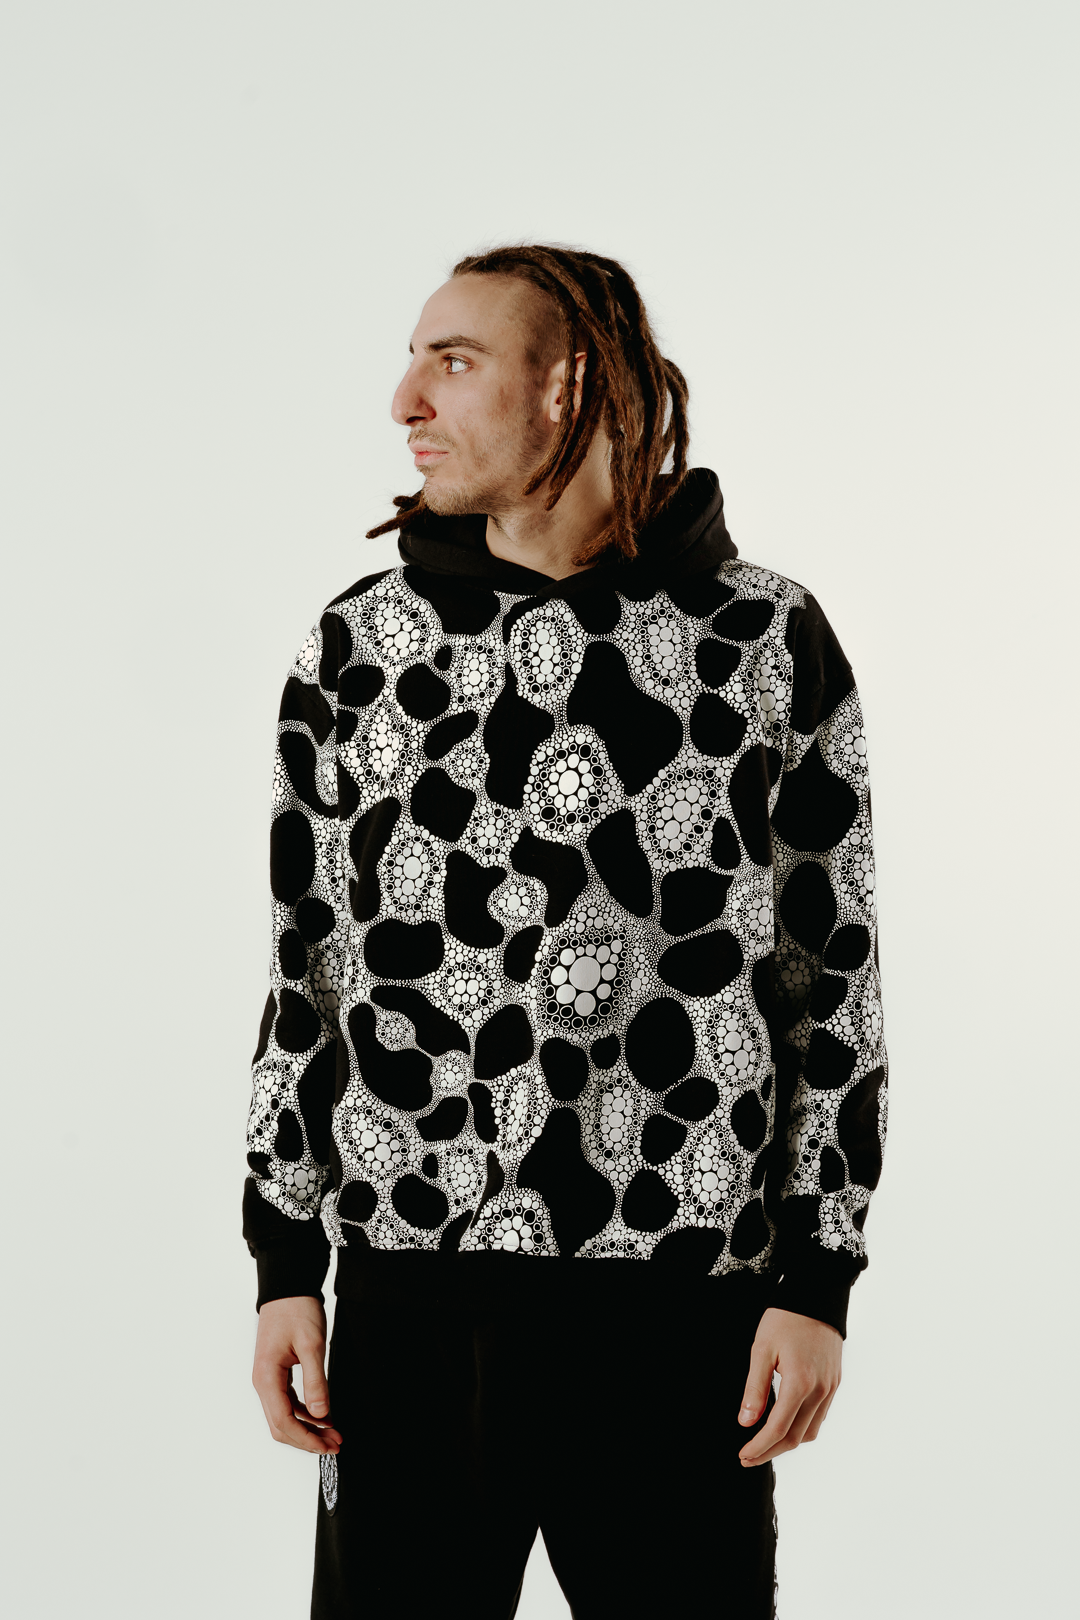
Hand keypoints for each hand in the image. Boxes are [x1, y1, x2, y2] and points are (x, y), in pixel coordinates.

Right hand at [252, 1296, 341, 1454]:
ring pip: (284, 1416)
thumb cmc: (297, 1310)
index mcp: (267, 1378)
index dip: (306, 1438)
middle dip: (307, 1439)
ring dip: (308, 1428)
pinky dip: (305, 1413)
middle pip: (281, 1425)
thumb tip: (322, 1414)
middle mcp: (262, 1383)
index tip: (327, 1446)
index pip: (284, 1422)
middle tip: (335, 1444)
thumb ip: (317, 1381)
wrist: (288, 1288)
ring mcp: (268, 1379)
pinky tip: (323, 1415)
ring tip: (333, 1433)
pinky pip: (287, 1403)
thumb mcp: (312, 1345)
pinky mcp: (276, 1374)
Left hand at [737, 1306, 841, 1466]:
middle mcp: (820, 1390)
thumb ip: (755, 1388)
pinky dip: (802, 1427)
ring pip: (810, 1431)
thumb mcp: (761, 1349)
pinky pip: (819, 1416)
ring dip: (787, 1443)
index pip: (778, 1429)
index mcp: (800, 1382)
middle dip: (771, 1451)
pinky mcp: (835, 1382)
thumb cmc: (785, 1318)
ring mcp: (831, 1388)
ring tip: (764, 1444)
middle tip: (748, 1457)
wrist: (817, 1295)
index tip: (743, 1455)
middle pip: (796, 1437)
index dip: (759, 1446)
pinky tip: (785, 1424)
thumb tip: (746, 1422)